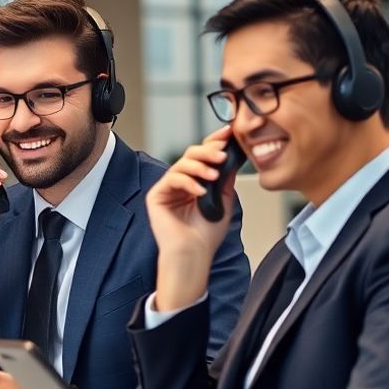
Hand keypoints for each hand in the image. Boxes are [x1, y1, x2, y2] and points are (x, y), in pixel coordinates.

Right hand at [145, 126, 237, 309]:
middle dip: (208, 151)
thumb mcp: (223, 200)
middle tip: (222, 154)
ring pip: (181, 164)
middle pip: (191, 155)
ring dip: (200, 166)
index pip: (203, 157)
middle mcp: (181, 183)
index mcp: (196, 182)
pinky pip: (171, 179)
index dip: (214, 143)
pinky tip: (200, 191)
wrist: (193, 254)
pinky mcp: (156, 196)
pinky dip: (188, 182)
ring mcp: (167, 188)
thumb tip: (232, 154)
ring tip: (213, 175)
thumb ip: (225, 177)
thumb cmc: (206, 234)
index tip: (229, 134)